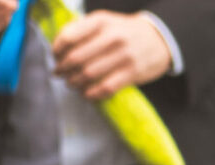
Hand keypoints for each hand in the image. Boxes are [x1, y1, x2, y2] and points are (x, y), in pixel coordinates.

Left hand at [52, 10, 169, 101]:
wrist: (159, 39)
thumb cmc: (126, 32)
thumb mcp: (105, 21)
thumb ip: (83, 29)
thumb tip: (59, 48)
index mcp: (101, 21)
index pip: (69, 37)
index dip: (57, 50)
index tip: (55, 57)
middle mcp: (112, 37)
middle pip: (76, 58)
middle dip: (63, 69)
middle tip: (59, 73)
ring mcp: (124, 56)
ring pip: (89, 74)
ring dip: (75, 82)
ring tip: (71, 84)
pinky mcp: (133, 73)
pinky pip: (107, 87)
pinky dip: (92, 93)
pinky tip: (87, 94)